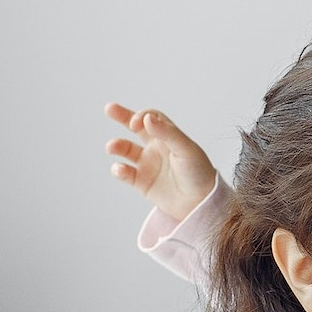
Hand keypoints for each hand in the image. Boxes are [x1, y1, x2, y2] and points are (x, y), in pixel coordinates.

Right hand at [104, 102, 218, 220]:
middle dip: (122, 117)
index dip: (141, 116)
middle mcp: (156, 148)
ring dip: (117, 146)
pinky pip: (126, 173)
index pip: (150, 118)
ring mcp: (148, 164)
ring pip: (126, 150)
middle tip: (109, 109)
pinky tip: (121, 170)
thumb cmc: (199, 174)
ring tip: (111, 147)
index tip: (136, 123)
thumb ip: (167, 133)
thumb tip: (147, 118)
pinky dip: (119, 170)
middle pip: (135, 127)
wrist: (202, 203)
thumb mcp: (186, 149)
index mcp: (169, 136)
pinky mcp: (142, 182)